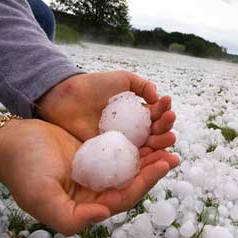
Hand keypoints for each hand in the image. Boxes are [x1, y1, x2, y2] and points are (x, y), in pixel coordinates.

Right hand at [0, 115, 179, 234]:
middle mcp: (96, 190)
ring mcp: (97, 171)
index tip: (163, 164)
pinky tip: (148, 130)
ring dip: (150, 154)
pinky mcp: (96, 153)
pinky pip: (121, 149)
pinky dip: (136, 141)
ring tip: (167, 138)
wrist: (11, 142)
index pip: (125, 197)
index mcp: (87, 205)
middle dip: (154, 168)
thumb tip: (104, 214)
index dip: (146, 183)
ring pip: (130, 166)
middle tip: (173, 152)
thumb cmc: (22, 169)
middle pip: (133, 181)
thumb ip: (69, 216)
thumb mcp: (40, 196)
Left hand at [35, 71, 175, 151]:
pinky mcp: (112, 154)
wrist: (67, 98)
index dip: (164, 109)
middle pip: (156, 131)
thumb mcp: (122, 79)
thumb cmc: (93, 86)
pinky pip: (131, 158)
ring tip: (170, 137)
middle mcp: (133, 129)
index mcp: (137, 113)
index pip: (156, 114)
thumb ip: (142, 85)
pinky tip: (155, 153)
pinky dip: (146, 158)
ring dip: (162, 142)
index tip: (167, 102)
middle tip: (169, 120)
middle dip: (166, 126)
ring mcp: (123, 143)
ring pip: (148, 146)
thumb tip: (157, 97)